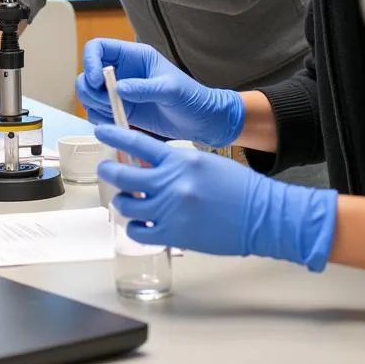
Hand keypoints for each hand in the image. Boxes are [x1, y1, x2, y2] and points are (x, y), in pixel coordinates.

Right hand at [76, 37, 243, 147]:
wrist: (202, 121)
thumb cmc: (192, 98)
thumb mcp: (171, 90)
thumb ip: (145, 88)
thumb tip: (118, 89)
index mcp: (133, 56)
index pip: (98, 48)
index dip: (90, 61)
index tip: (97, 80)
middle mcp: (122, 72)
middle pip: (87, 74)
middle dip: (90, 89)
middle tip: (107, 103)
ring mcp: (119, 92)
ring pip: (89, 95)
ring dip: (95, 106)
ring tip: (119, 114)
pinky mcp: (121, 110)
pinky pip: (98, 113)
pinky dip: (102, 120)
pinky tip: (120, 123)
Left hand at [96, 125, 337, 269]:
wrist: (263, 216)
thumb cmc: (239, 188)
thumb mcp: (204, 163)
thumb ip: (174, 163)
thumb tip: (146, 164)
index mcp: (179, 161)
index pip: (137, 142)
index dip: (114, 134)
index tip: (100, 128)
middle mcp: (170, 183)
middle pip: (123, 174)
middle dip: (109, 170)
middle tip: (107, 169)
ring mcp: (170, 210)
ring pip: (126, 204)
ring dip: (122, 200)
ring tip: (127, 199)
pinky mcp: (174, 235)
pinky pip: (139, 232)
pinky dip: (135, 227)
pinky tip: (141, 223)